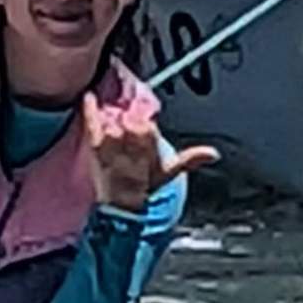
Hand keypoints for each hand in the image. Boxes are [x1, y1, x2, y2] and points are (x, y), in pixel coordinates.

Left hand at [84, 96, 217, 211]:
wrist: (123, 207)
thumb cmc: (146, 186)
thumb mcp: (169, 172)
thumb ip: (190, 158)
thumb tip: (213, 154)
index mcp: (151, 149)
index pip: (149, 126)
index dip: (146, 117)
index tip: (145, 114)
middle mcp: (131, 147)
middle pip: (130, 120)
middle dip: (128, 111)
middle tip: (126, 99)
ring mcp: (112, 147)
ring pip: (112, 120)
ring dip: (111, 109)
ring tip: (110, 96)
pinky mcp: (96, 147)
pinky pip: (92, 124)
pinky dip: (90, 109)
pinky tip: (89, 96)